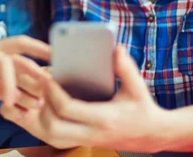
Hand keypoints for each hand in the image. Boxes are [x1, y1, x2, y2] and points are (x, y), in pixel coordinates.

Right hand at [0, 36, 50, 106]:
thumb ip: (7, 88)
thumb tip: (34, 99)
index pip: (25, 45)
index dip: (43, 49)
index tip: (60, 60)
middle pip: (18, 51)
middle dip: (34, 67)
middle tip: (46, 84)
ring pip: (2, 61)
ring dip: (11, 82)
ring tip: (12, 102)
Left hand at [1, 46, 167, 151]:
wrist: (153, 135)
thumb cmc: (143, 109)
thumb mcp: (138, 87)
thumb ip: (125, 68)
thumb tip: (116, 49)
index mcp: (104, 118)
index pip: (68, 109)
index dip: (53, 93)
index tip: (48, 78)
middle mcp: (92, 133)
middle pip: (53, 128)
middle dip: (42, 107)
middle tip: (40, 88)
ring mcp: (87, 141)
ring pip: (52, 138)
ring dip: (41, 119)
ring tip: (39, 98)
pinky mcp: (84, 142)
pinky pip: (57, 140)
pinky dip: (47, 127)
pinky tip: (45, 110)